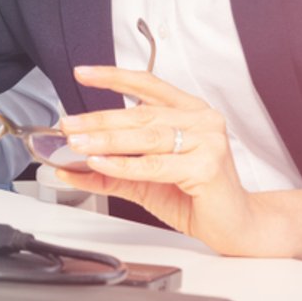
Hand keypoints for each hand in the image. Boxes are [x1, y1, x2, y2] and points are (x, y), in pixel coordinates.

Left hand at [55, 66, 281, 257]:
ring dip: (104, 140)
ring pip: (145, 137)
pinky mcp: (207, 166)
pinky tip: (100, 162)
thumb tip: (68, 167)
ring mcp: (207, 141)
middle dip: (97, 120)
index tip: (83, 74)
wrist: (233, 226)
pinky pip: (154, 163)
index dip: (113, 77)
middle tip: (68, 126)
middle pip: (140, 114)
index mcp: (189, 111)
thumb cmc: (194, 197)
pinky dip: (123, 164)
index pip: (147, 84)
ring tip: (77, 144)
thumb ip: (108, 170)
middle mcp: (201, 120)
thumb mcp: (143, 178)